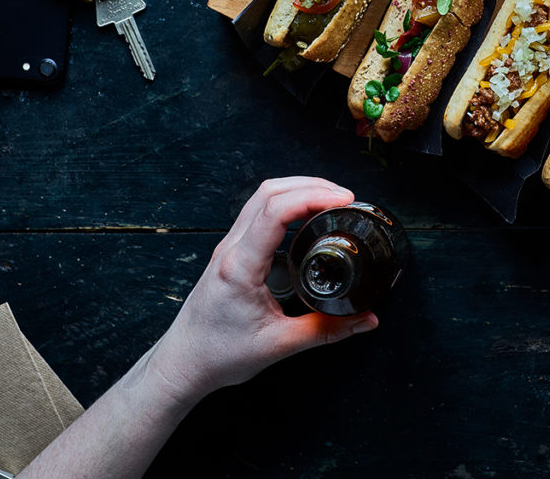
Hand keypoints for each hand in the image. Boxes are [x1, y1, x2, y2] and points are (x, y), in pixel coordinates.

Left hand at [146, 177, 377, 406]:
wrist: (183, 363)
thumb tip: (366, 320)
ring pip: (262, 197)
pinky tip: (307, 217)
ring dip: (298, 190)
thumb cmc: (219, 355)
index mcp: (239, 266)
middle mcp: (230, 248)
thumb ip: (327, 330)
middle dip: (311, 186)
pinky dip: (286, 204)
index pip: (275, 212)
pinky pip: (259, 213)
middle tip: (345, 198)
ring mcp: (228, 246)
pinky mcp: (231, 251)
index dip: (313, 197)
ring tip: (331, 201)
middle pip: (270, 192)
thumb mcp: (279, 345)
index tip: (344, 200)